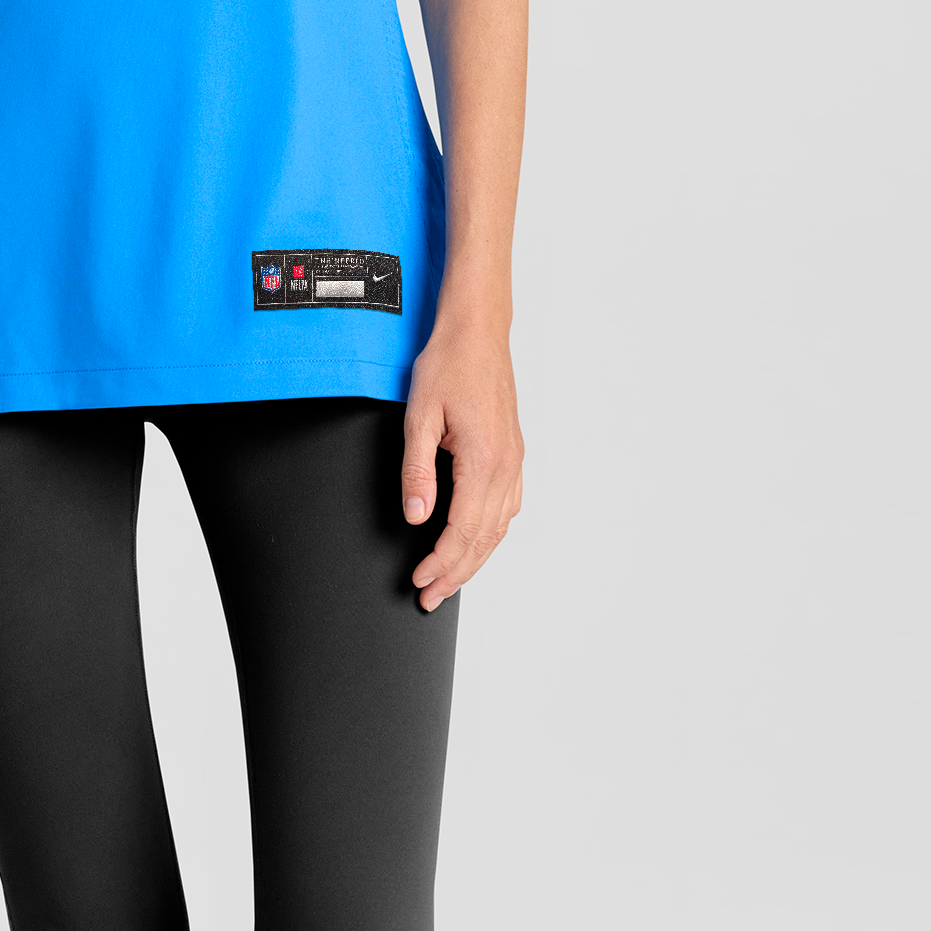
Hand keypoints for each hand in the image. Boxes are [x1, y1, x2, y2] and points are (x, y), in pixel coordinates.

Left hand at [403, 321, 522, 611]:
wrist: (478, 333)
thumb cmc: (448, 365)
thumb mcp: (419, 417)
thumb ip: (416, 471)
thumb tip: (417, 516)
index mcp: (484, 459)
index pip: (462, 530)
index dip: (440, 562)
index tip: (419, 580)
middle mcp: (506, 465)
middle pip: (484, 538)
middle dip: (456, 573)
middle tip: (431, 598)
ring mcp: (514, 460)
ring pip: (499, 527)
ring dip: (475, 558)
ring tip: (450, 580)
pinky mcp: (513, 453)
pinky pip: (508, 507)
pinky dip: (491, 534)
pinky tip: (477, 542)